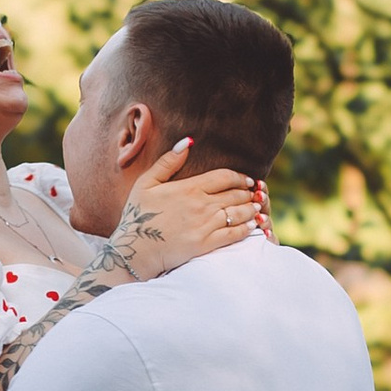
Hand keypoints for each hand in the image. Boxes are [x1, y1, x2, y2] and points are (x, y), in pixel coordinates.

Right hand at [104, 139, 266, 280]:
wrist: (134, 249)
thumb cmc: (137, 215)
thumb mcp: (146, 182)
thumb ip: (168, 161)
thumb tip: (188, 141)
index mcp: (189, 187)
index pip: (225, 177)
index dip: (240, 177)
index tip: (247, 180)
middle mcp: (201, 205)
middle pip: (235, 194)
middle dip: (248, 193)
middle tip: (256, 194)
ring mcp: (204, 225)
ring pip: (238, 213)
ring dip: (251, 209)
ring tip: (256, 208)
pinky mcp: (205, 244)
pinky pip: (233, 234)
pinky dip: (246, 229)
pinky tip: (251, 226)